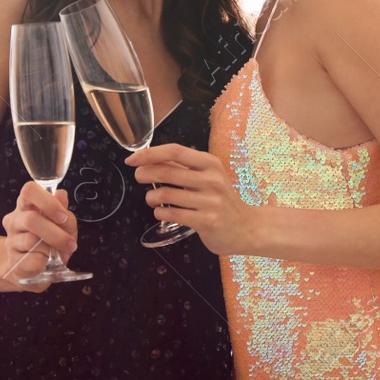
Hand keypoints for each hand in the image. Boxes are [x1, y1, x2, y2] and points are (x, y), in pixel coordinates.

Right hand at [0, 182, 77, 292]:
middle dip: (56, 233)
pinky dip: (45, 263)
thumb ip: (63, 210)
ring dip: (51, 249)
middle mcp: (15, 220)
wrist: (36, 266)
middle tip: (70, 243)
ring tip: (55, 252)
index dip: (47, 202)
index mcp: (27, 205)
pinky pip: (32, 261)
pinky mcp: (12, 262)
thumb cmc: (51, 239)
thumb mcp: (64, 224)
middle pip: (31, 219)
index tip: (62, 216)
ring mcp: (11, 241)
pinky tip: (45, 262)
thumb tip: (60, 195)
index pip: (29, 190)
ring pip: (31, 241)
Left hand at [127, 143, 258, 255]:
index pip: (174, 151)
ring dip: (151, 197)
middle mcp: (211, 179)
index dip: (149, 154)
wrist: (246, 227)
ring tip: (152, 199)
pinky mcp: (206, 221)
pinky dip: (160, 213)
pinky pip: (172, 214)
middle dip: (145, 174)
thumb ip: (183, 167)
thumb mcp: (208, 176)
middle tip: (138, 177)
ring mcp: (210, 201)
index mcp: (210, 163)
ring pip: (166, 195)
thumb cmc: (222, 200)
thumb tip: (151, 159)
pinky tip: (161, 213)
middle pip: (167, 171)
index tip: (132, 159)